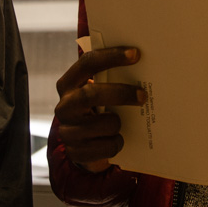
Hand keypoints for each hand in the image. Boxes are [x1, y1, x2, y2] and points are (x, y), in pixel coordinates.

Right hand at [53, 46, 142, 171]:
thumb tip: (142, 68)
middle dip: (120, 93)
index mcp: (68, 84)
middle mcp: (64, 106)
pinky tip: (116, 140)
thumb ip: (108, 80)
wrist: (83, 147)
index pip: (87, 63)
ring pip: (105, 124)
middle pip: (91, 94)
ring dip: (119, 124)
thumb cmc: (97, 112)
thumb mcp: (97, 93)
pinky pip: (107, 147)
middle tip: (143, 95)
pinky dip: (117, 143)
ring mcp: (68, 131)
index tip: (135, 54)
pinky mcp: (76, 152)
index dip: (111, 57)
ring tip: (122, 125)